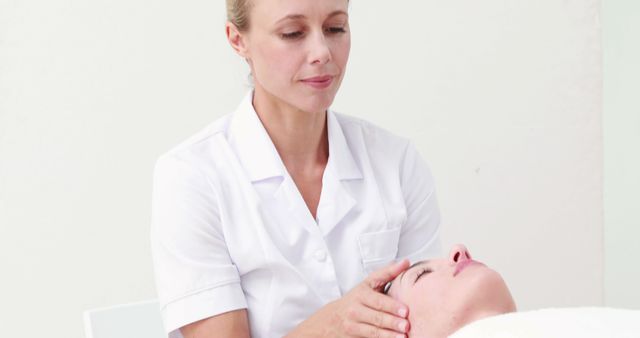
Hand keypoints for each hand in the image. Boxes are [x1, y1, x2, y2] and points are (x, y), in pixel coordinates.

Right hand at [287, 259, 410, 337]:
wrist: (332, 318)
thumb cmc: (356, 298)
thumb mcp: (368, 283)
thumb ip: (387, 273)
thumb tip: (405, 262)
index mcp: (361, 293)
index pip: (378, 300)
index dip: (392, 306)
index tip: (405, 310)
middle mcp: (356, 309)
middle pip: (377, 316)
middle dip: (392, 321)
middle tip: (406, 325)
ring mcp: (353, 324)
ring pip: (373, 330)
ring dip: (389, 334)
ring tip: (402, 336)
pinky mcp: (352, 335)